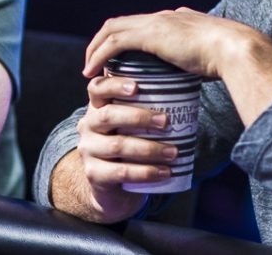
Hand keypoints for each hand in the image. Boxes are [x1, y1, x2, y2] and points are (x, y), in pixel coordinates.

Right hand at [52, 75, 176, 222]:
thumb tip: (183, 94)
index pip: (97, 88)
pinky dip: (145, 172)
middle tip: (166, 122)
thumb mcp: (132, 124)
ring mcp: (88, 150)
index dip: (114, 85)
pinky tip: (163, 172)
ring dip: (149, 149)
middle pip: (108, 115)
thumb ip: (145, 108)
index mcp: (97, 107)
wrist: (114, 185)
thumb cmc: (130, 145)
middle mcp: (88, 125)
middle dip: (139, 117)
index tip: (136, 87)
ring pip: (117, 145)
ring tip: (173, 152)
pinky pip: (120, 172)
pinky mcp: (94, 174)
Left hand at [83, 8, 271, 125]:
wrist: (236, 49)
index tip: (123, 58)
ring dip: (96, 48)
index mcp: (180, 20)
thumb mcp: (217, 60)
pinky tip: (92, 71)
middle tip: (96, 63)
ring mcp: (157, 22)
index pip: (146, 24)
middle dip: (105, 41)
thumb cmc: (234, 59)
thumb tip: (213, 79)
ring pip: (113, 29)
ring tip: (89, 69)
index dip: (130, 38)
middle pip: (123, 23)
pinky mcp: (150, 34)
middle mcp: (165, 16)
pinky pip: (114, 43)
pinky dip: (99, 55)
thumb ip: (208, 66)